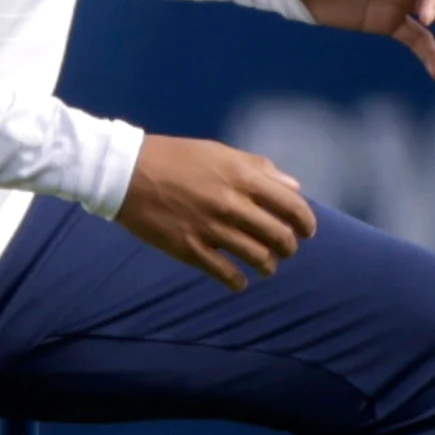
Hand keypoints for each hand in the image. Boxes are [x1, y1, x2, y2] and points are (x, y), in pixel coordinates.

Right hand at [116, 135, 317, 290]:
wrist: (126, 172)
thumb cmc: (175, 157)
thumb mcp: (220, 152)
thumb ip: (259, 168)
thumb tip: (293, 187)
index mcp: (243, 177)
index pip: (292, 206)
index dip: (306, 222)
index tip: (307, 231)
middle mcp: (232, 204)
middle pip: (279, 236)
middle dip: (289, 247)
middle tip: (285, 250)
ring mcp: (211, 229)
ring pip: (258, 258)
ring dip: (268, 266)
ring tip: (265, 267)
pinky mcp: (190, 249)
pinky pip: (226, 274)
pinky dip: (238, 282)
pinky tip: (239, 281)